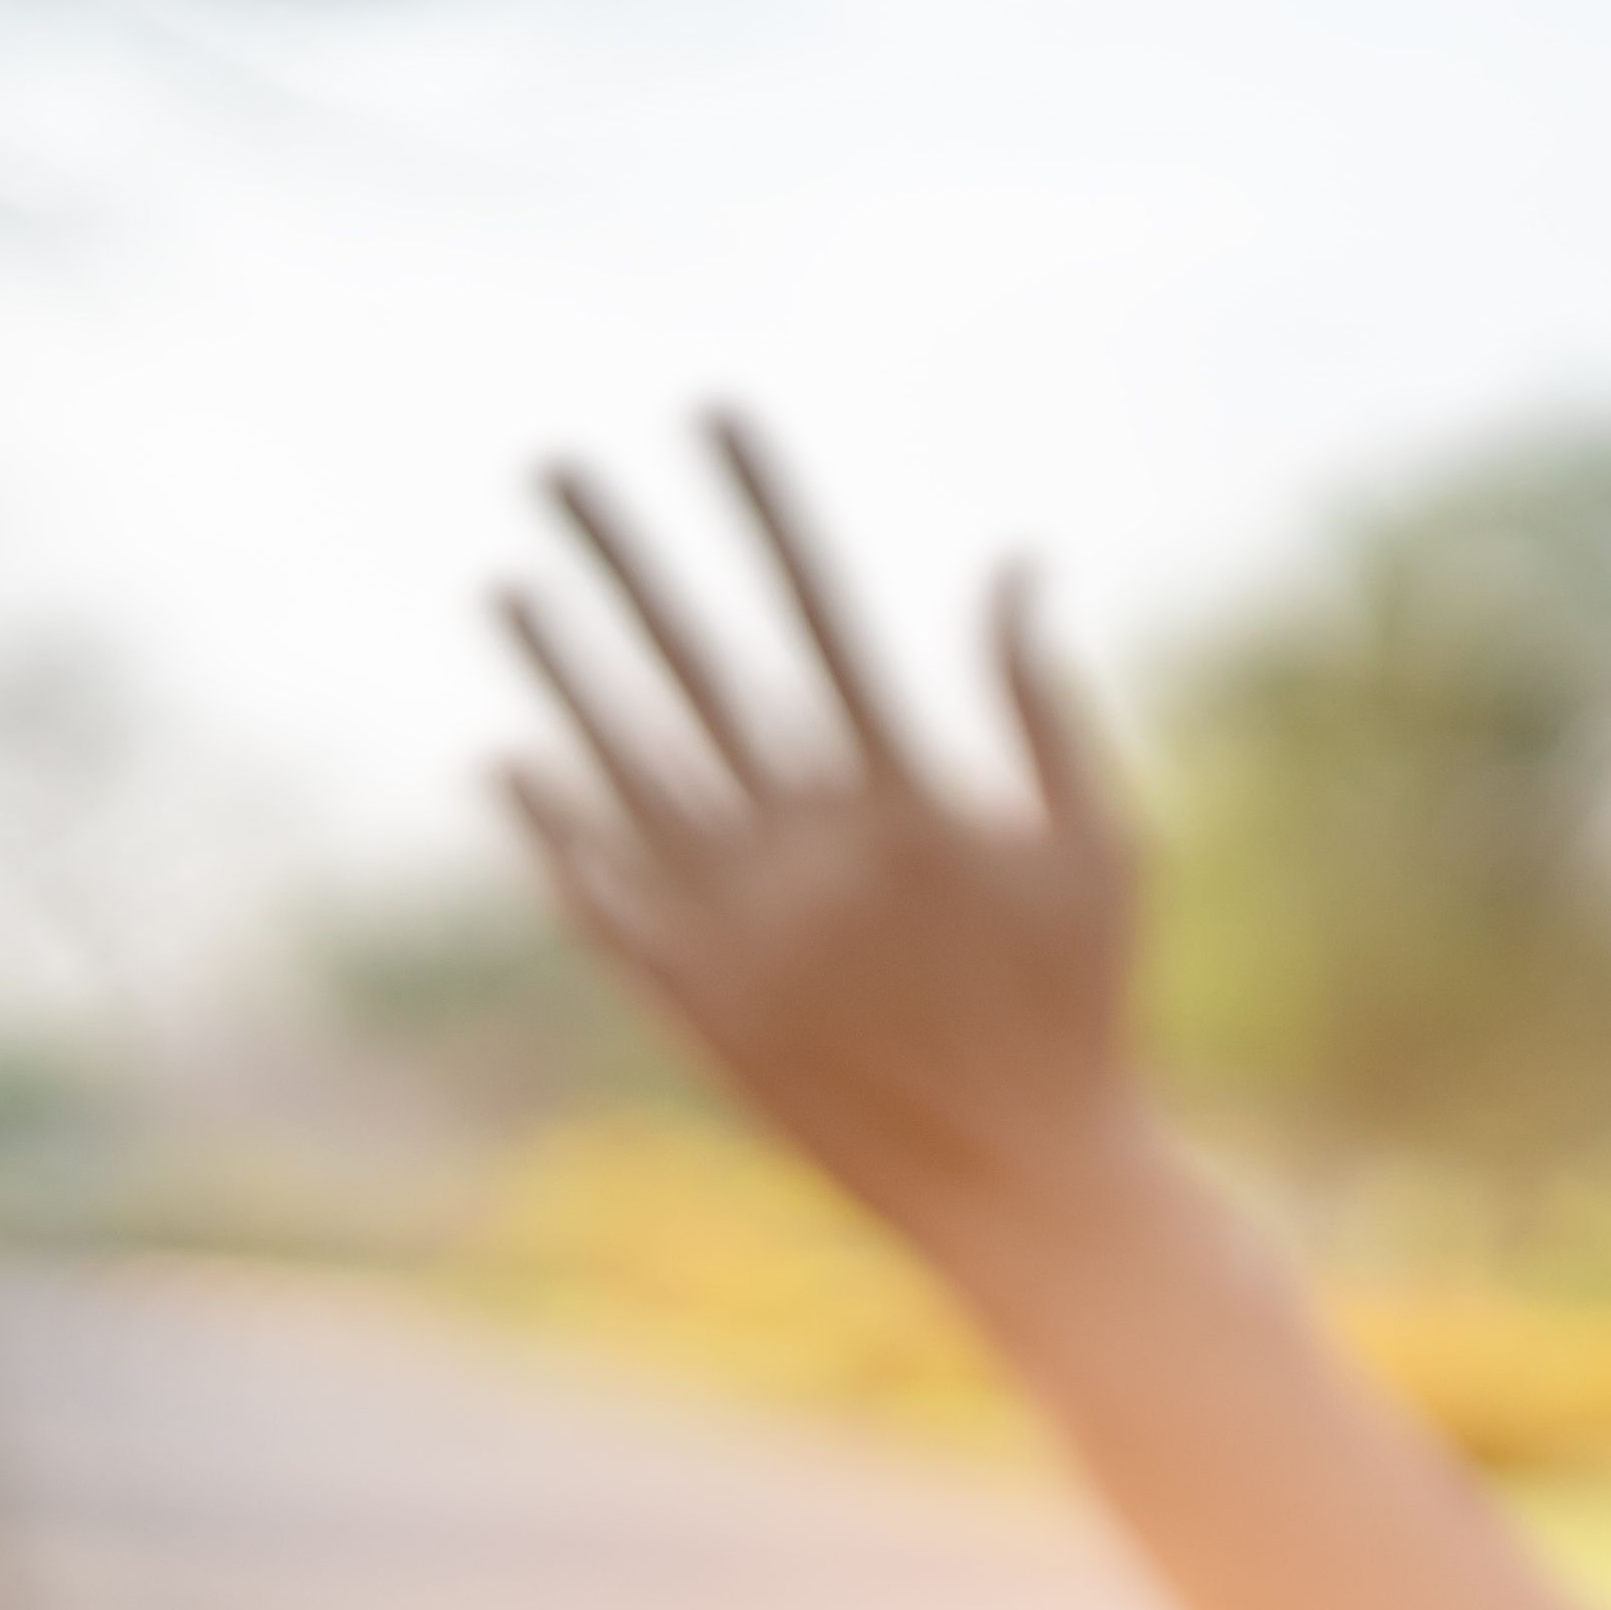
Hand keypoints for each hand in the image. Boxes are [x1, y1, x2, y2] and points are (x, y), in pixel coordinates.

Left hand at [498, 414, 1143, 1252]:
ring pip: (622, 768)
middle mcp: (803, 854)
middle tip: (552, 462)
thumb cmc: (1080, 1014)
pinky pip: (601, 899)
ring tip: (505, 581)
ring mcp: (735, 932)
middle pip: (691, 667)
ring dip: (561, 672)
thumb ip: (1048, 704)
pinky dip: (555, 830)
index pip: (816, 610)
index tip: (712, 414)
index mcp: (906, 799)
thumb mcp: (1105, 847)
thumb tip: (1011, 561)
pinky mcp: (692, 1007)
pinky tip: (514, 761)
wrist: (1023, 1195)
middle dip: (622, 558)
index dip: (762, 507)